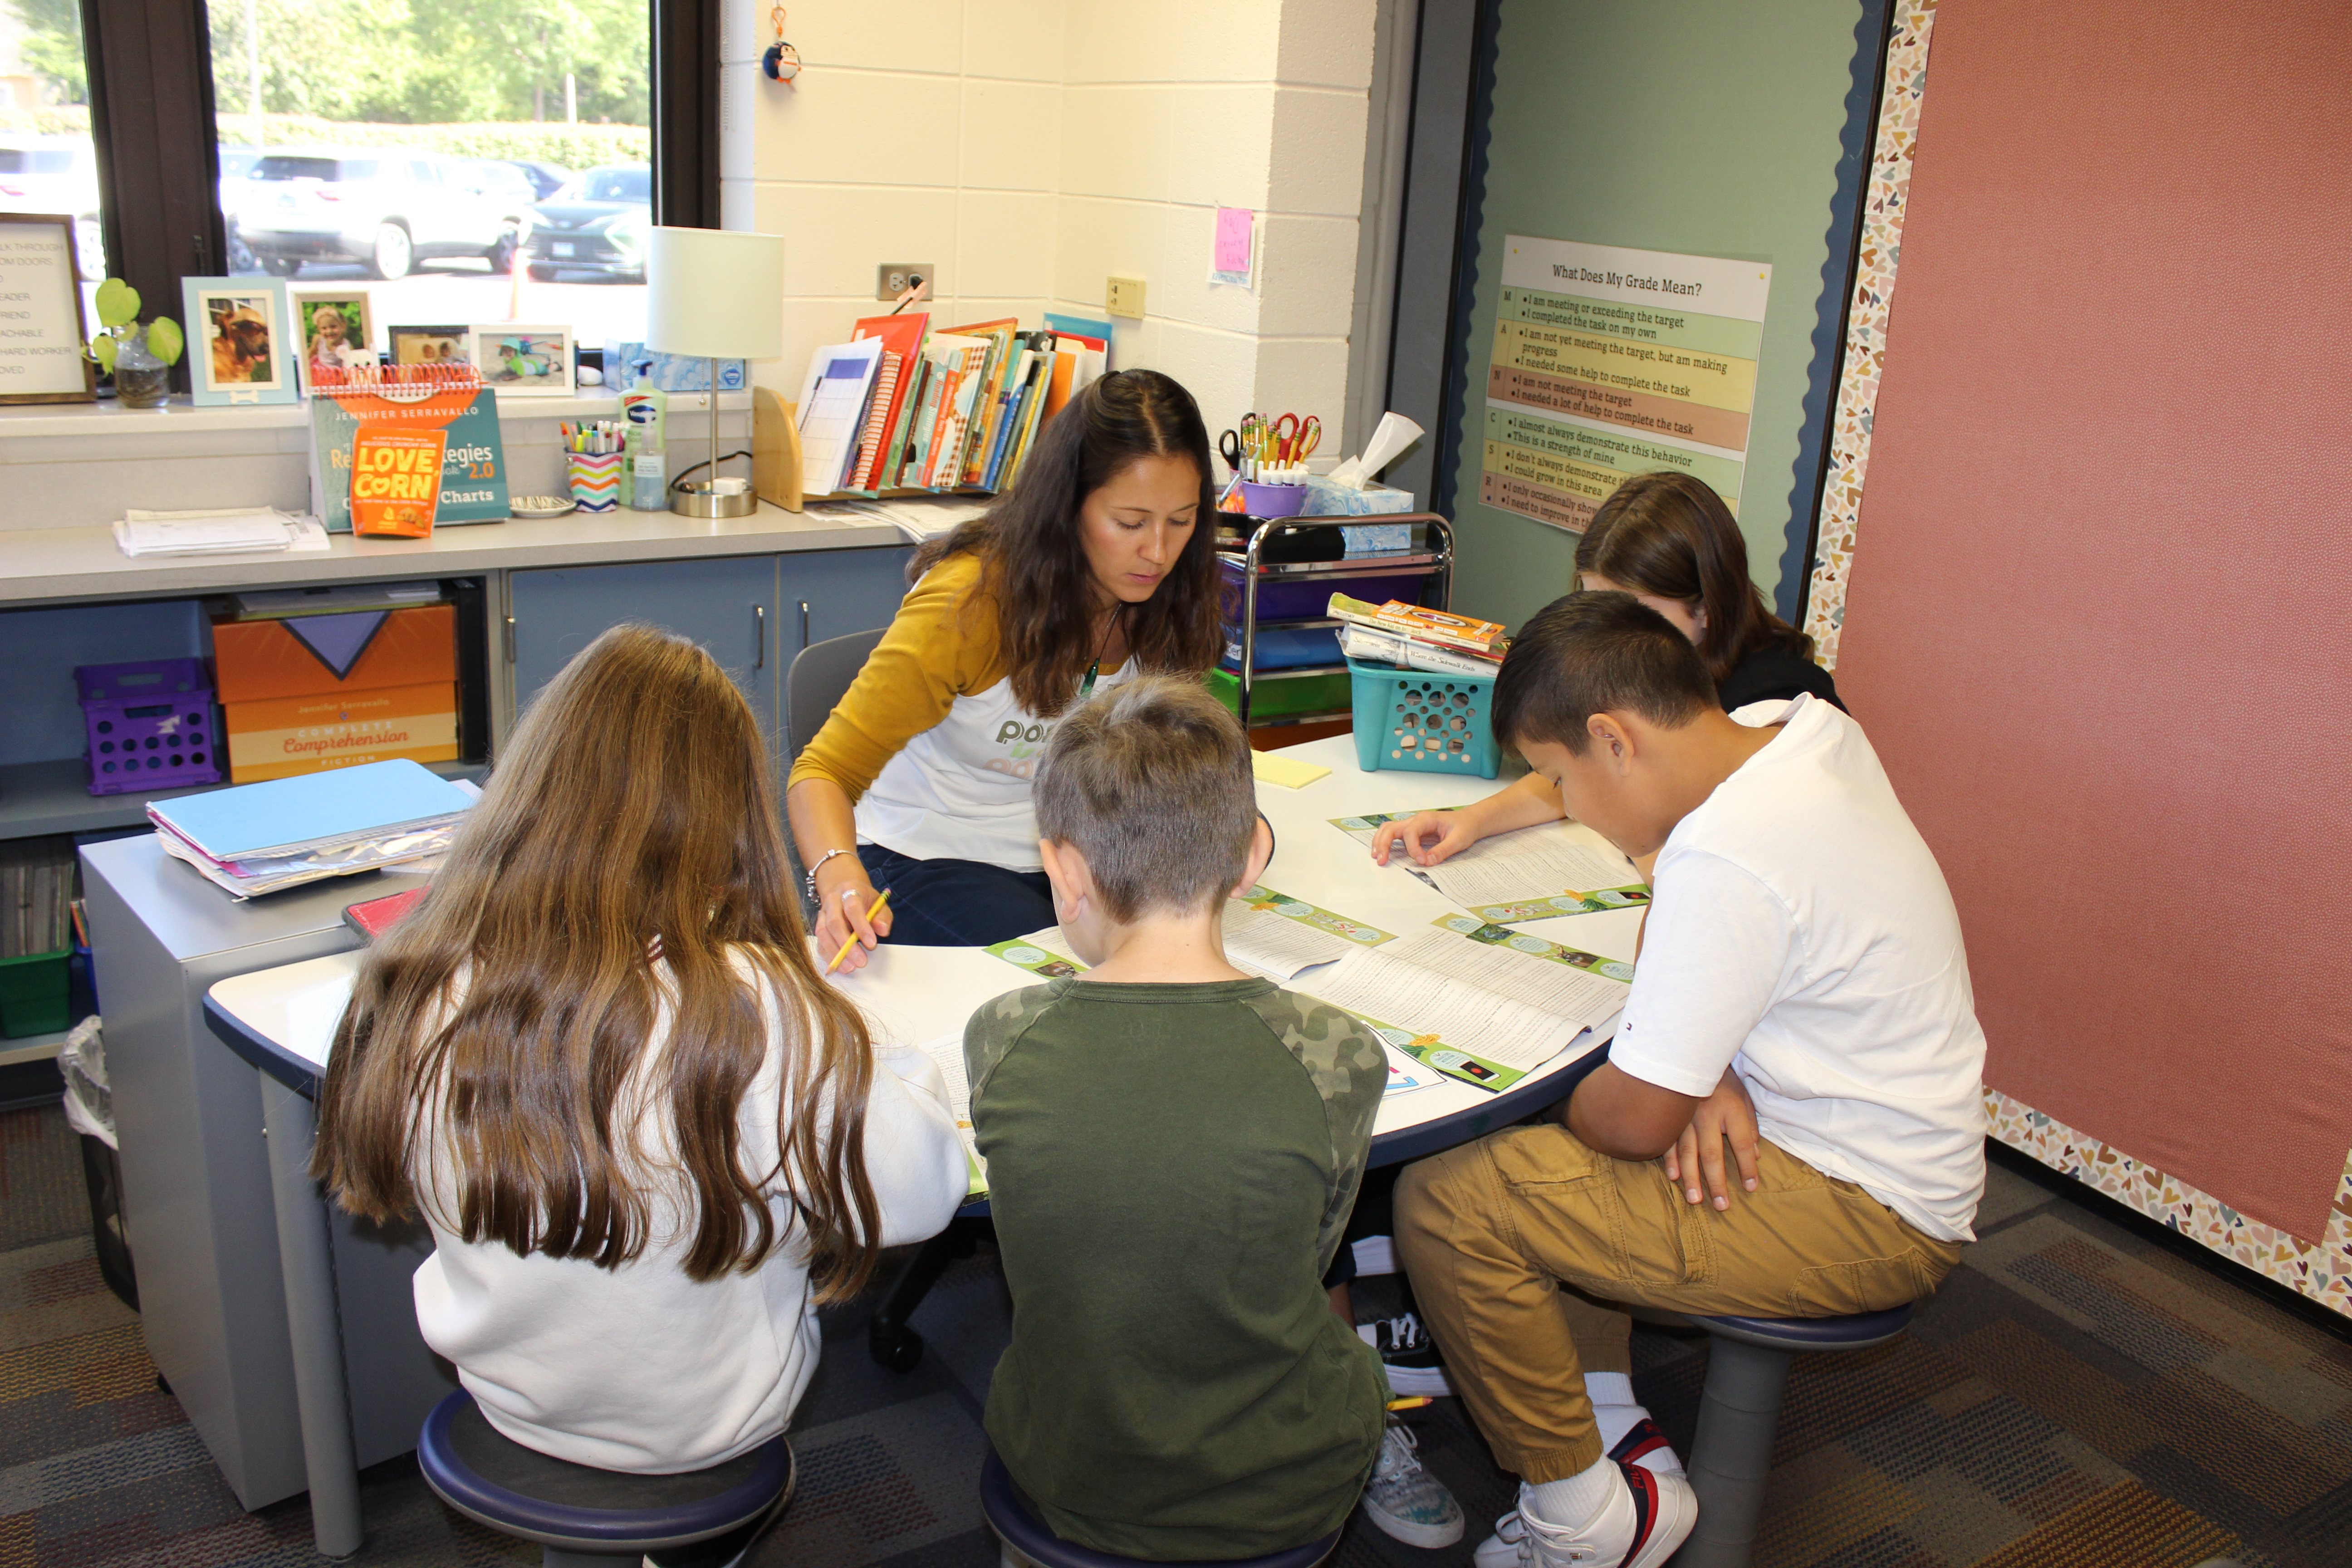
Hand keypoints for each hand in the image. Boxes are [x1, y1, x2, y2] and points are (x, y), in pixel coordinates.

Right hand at [812, 858, 890, 972]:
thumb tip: (882, 931)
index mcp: (850, 891)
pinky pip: (819, 942)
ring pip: (823, 933)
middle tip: (861, 961)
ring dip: (836, 953)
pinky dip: (828, 956)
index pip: (853, 908)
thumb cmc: (865, 900)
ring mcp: (822, 914)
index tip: (872, 944)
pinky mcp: (819, 926)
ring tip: (850, 967)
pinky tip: (839, 966)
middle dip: (847, 945)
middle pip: (834, 922)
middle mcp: (832, 901)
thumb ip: (882, 917)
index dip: (861, 927)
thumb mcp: (879, 903)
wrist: (844, 890)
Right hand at [1370, 809, 1480, 866]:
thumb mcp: (1458, 840)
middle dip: (1384, 843)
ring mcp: (1413, 825)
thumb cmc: (1464, 827)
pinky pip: (1394, 834)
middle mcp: (1416, 820)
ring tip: (1377, 856)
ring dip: (1380, 842)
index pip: (1411, 832)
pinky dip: (1385, 842)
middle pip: (1392, 828)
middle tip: (1381, 860)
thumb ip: (1443, 850)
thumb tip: (1428, 861)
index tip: (1422, 861)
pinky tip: (1383, 852)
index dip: (1413, 848)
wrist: (1470, 821)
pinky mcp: (1413, 832)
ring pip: (1389, 829)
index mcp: (1426, 819)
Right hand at [1664, 1070, 1759, 1209]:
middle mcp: (1707, 1114)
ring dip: (1691, 1177)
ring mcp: (1685, 1116)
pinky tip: (1674, 1176)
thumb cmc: (1723, 1080)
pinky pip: (1668, 1140)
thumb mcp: (1744, 1097)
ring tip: (1695, 1199)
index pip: (1742, 1144)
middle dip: (1716, 1182)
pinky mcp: (1669, 1115)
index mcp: (1730, 1109)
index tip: (1751, 1188)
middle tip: (1721, 1205)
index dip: (1747, 1167)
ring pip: (1688, 1152)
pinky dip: (1671, 1159)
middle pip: (1712, 1154)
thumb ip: (1750, 1126)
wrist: (1693, 1054)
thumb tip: (1756, 1156)